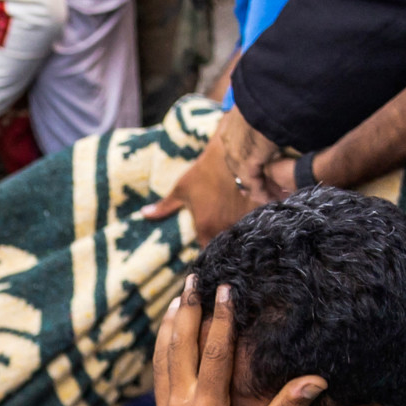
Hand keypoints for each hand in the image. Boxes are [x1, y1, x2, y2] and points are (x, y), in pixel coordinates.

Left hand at [151, 113, 283, 239]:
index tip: (207, 240)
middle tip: (223, 228)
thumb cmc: (205, 171)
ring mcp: (244, 223)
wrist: (234, 155)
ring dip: (239, 232)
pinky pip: (257, 224)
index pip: (206, 251)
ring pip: (242, 236)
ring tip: (237, 221)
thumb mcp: (181, 188)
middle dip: (223, 241)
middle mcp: (226, 230)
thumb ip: (165, 206)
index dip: (207, 248)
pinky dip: (254, 222)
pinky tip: (251, 215)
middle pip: (225, 245)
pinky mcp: (259, 213)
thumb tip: (145, 214)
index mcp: (205, 228)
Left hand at [153, 280, 323, 405]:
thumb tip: (317, 380)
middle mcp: (181, 404)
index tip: (226, 288)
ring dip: (170, 325)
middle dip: (189, 309)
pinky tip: (166, 335)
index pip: (215, 352)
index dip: (222, 318)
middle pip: (181, 345)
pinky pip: (158, 373)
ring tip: (178, 297)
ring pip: (164, 356)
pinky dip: (161, 349)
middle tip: (194, 278)